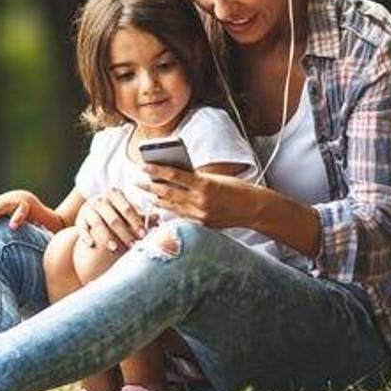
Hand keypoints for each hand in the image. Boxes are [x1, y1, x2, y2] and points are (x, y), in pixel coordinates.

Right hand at [75, 188, 147, 252]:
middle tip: (133, 245)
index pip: (127, 208)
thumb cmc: (115, 212)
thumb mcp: (126, 211)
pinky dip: (86, 236)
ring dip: (106, 237)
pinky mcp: (79, 220)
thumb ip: (140, 215)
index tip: (144, 235)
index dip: (136, 222)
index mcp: (114, 194)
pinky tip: (92, 245)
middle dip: (124, 233)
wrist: (92, 213)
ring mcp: (88, 209)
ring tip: (114, 248)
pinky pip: (82, 228)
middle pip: (113, 218)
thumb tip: (158, 218)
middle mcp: (100, 200)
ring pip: (97, 224)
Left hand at [137, 164, 257, 227]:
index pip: (174, 176)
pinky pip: (181, 216)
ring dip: (157, 199)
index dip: (157, 171)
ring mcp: (200, 215)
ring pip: (171, 206)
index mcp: (204, 184)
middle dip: (150, 186)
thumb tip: (174, 177)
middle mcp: (200, 201)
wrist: (253, 208)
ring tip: (146, 194)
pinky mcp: (202, 224)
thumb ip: (195, 179)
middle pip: (168, 192)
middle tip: (137, 182)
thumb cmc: (236, 188)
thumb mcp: (215, 178)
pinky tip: (162, 205)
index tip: (143, 166)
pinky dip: (170, 210)